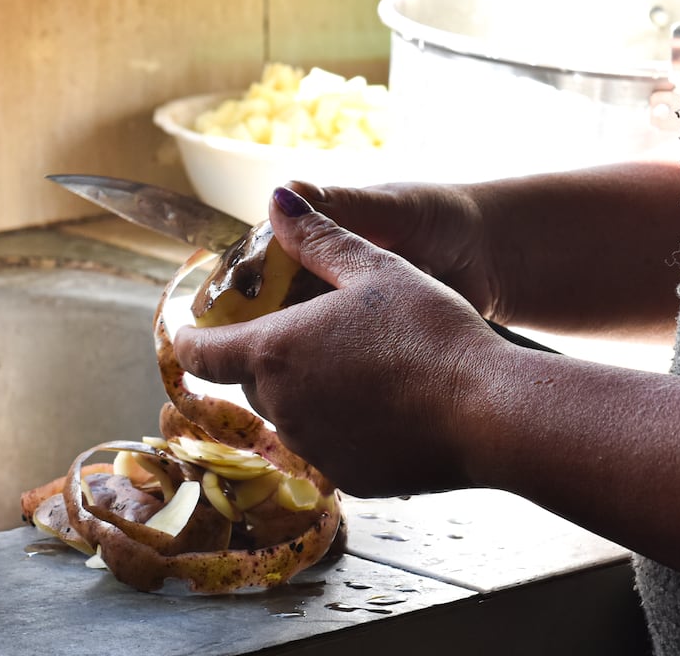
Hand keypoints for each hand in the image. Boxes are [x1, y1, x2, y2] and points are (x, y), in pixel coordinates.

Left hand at [172, 186, 508, 496]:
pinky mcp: (350, 479)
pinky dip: (346, 424)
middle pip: (252, 379)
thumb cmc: (430, 332)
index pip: (200, 351)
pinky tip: (389, 403)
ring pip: (292, 414)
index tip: (193, 326)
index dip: (191, 335)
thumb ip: (319, 238)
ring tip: (363, 364)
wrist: (488, 412)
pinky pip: (331, 446)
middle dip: (270, 354)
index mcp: (274, 352)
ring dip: (310, 389)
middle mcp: (282, 407)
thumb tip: (277, 201)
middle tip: (313, 329)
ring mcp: (314, 448)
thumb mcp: (375, 269)